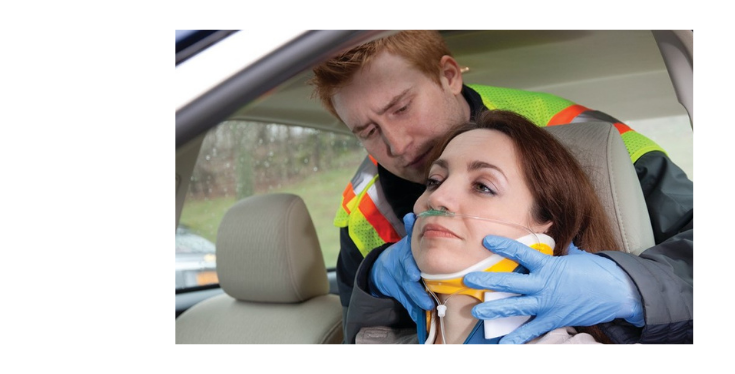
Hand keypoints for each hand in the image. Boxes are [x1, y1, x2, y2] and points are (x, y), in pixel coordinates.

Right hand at [370, 213, 434, 321]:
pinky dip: (412, 310)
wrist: (382, 267)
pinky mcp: (396, 293)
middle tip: (428, 302)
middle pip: (406, 282)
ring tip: (428, 310)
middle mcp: (397, 270)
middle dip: (416, 292)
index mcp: (402, 256)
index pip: (405, 261)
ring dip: (416, 303)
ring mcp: (395, 283)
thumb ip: (410, 230)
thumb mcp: (406, 241)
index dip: (410, 268)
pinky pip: (404, 302)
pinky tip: (419, 318)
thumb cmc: (403, 253)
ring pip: (406, 294)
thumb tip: (411, 216)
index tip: (414, 275)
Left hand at [463, 235, 643, 343]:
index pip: (521, 253)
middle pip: (510, 283)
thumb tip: (555, 242)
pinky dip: (517, 338)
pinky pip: (531, 330)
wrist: (616, 291)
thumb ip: (560, 252)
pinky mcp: (553, 319)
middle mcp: (544, 285)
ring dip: (494, 310)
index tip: (487, 240)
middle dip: (487, 282)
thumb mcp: (575, 257)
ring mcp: (547, 304)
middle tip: (469, 279)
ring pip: (515, 308)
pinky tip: (503, 343)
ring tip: (476, 310)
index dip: (503, 246)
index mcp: (548, 266)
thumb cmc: (596, 271)